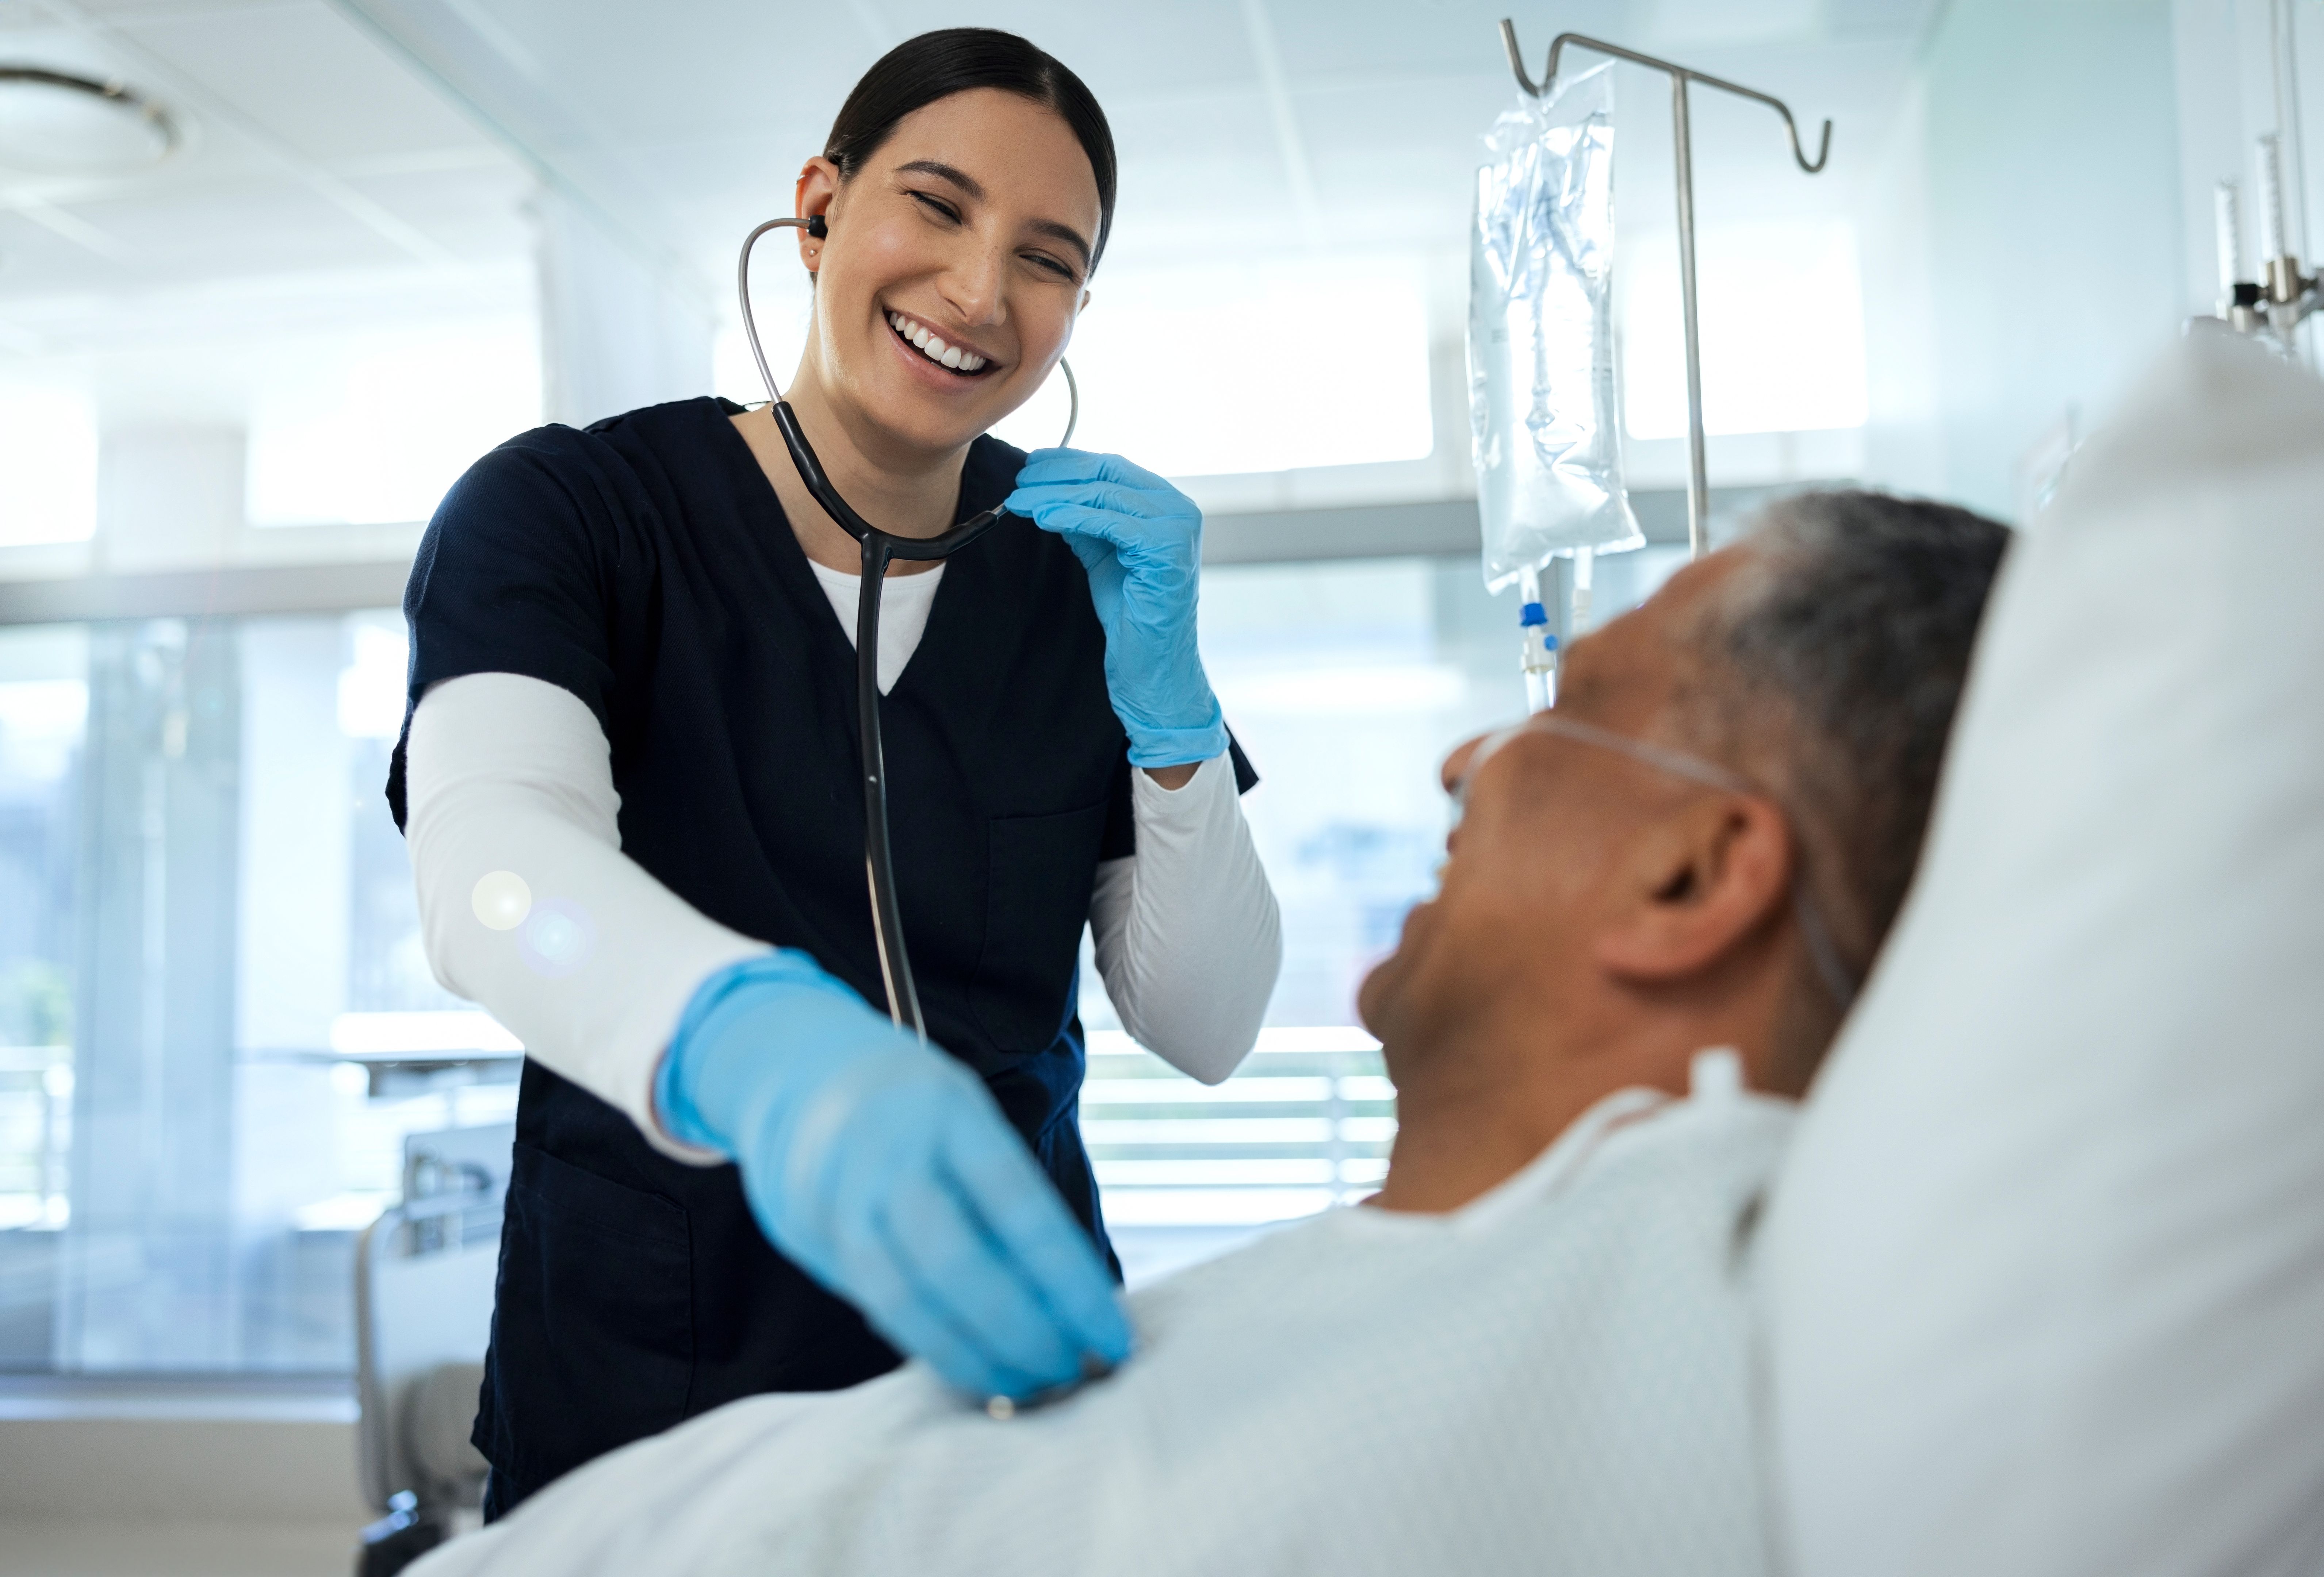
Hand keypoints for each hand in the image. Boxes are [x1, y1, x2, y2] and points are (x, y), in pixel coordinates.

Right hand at [656, 952, 1132, 1398]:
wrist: (794, 1068)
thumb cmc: (913, 1107)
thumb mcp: (968, 1121)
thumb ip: (1004, 1200)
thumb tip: (1071, 1298)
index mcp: (950, 1114)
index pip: (1020, 1209)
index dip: (1069, 1285)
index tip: (1113, 1338)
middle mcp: (889, 1154)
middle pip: (957, 1264)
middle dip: (1021, 1333)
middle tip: (1071, 1372)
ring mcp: (838, 1196)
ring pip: (907, 1300)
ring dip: (973, 1356)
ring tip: (1025, 1386)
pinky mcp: (807, 1234)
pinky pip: (876, 1305)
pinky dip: (929, 1344)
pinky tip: (972, 1366)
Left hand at [1006, 448, 1229, 767]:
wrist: (1154, 664)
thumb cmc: (1132, 614)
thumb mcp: (1102, 555)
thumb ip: (1086, 521)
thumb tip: (1050, 492)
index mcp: (1167, 505)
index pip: (1112, 468)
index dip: (1068, 463)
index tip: (1032, 464)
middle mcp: (1180, 509)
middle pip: (1108, 473)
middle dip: (1057, 474)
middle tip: (1020, 479)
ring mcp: (1178, 529)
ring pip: (1105, 495)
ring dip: (1055, 494)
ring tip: (1019, 500)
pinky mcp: (1167, 551)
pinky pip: (1110, 523)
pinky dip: (1072, 516)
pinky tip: (1042, 517)